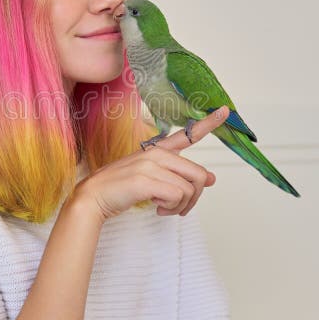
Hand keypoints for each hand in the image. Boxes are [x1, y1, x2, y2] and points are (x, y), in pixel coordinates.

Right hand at [70, 106, 228, 221]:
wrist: (93, 197)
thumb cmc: (120, 188)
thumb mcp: (151, 178)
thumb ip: (178, 175)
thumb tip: (211, 179)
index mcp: (158, 150)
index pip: (187, 133)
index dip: (209, 123)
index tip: (226, 110)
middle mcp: (156, 154)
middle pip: (199, 175)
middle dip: (195, 197)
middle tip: (181, 208)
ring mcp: (150, 165)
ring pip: (189, 189)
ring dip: (181, 206)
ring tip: (165, 208)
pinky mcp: (145, 180)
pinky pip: (177, 196)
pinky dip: (171, 208)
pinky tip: (157, 208)